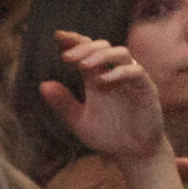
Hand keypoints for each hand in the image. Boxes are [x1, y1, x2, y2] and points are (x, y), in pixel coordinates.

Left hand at [40, 31, 173, 168]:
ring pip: (121, 53)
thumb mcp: (78, 120)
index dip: (74, 41)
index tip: (57, 36)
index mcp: (95, 78)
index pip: (86, 52)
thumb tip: (42, 85)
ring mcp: (130, 79)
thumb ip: (62, 103)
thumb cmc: (106, 134)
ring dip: (101, 56)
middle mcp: (113, 73)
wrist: (130, 152)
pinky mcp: (145, 88)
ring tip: (82, 66)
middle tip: (67, 55)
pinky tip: (103, 80)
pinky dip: (120, 73)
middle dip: (84, 47)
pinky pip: (136, 72)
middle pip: (102, 47)